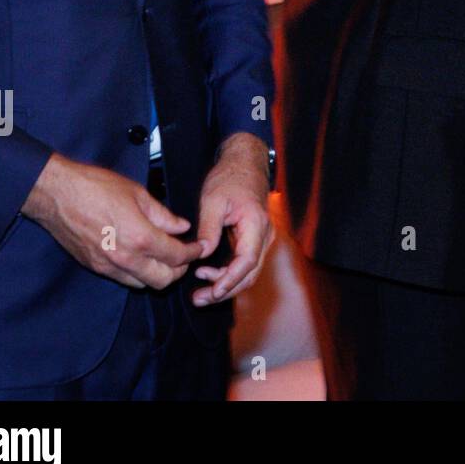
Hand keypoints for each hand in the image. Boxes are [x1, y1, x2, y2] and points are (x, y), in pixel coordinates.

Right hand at [22, 154, 202, 289]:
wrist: (58, 195)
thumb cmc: (96, 188)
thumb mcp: (138, 194)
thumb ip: (163, 215)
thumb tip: (181, 227)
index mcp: (140, 237)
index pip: (176, 256)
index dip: (192, 253)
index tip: (199, 248)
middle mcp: (125, 258)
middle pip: (163, 281)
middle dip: (178, 270)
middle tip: (183, 255)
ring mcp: (108, 266)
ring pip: (142, 284)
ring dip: (157, 274)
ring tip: (163, 257)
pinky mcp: (94, 267)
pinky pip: (123, 279)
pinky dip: (137, 274)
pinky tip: (141, 257)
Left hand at [192, 133, 272, 306]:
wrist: (245, 164)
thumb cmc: (229, 178)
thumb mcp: (212, 200)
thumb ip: (208, 229)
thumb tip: (202, 254)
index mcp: (256, 224)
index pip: (247, 261)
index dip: (230, 280)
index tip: (212, 292)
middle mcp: (264, 234)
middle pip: (250, 273)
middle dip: (226, 290)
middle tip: (200, 299)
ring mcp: (262, 238)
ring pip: (249, 272)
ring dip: (227, 285)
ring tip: (201, 293)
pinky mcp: (255, 239)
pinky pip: (246, 263)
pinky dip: (229, 274)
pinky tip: (209, 275)